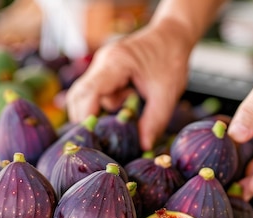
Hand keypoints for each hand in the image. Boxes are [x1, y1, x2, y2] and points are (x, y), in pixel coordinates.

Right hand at [66, 21, 193, 150]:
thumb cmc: (171, 58)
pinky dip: (107, 105)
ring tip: (131, 105)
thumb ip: (155, 121)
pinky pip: (97, 94)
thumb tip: (144, 147)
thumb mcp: (167, 94)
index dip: (86, 116)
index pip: (89, 92)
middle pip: (79, 96)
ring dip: (103, 110)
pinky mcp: (105, 73)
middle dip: (90, 118)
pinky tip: (128, 101)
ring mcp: (101, 67)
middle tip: (108, 135)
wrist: (173, 36)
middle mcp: (102, 62)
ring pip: (87, 97)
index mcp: (116, 62)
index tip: (94, 137)